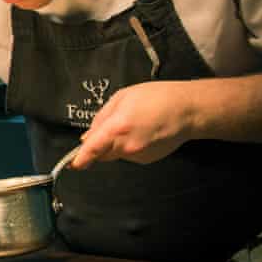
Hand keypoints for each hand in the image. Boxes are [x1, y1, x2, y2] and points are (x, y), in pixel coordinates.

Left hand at [71, 81, 195, 168]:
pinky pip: (130, 155)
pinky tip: (143, 132)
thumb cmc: (155, 97)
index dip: (81, 158)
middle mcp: (126, 146)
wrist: (188, 110)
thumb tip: (87, 138)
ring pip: (116, 154)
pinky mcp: (148, 160)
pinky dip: (130, 146)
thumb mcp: (122, 98)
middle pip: (102, 153)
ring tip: (133, 125)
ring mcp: (138, 155)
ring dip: (116, 144)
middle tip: (112, 127)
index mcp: (117, 128)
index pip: (92, 149)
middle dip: (99, 145)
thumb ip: (101, 118)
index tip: (72, 164)